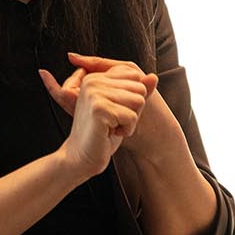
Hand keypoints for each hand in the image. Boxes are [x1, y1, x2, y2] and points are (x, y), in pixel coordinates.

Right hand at [40, 54, 155, 177]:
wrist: (81, 158)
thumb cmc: (102, 134)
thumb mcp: (123, 107)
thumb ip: (137, 91)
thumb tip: (153, 76)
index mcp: (96, 77)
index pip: (134, 76)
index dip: (132, 98)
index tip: (114, 111)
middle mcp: (93, 81)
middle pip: (139, 88)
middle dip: (133, 110)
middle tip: (113, 121)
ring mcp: (94, 94)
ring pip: (138, 101)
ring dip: (130, 120)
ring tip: (111, 127)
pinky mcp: (99, 109)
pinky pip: (132, 117)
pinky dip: (126, 130)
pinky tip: (110, 133)